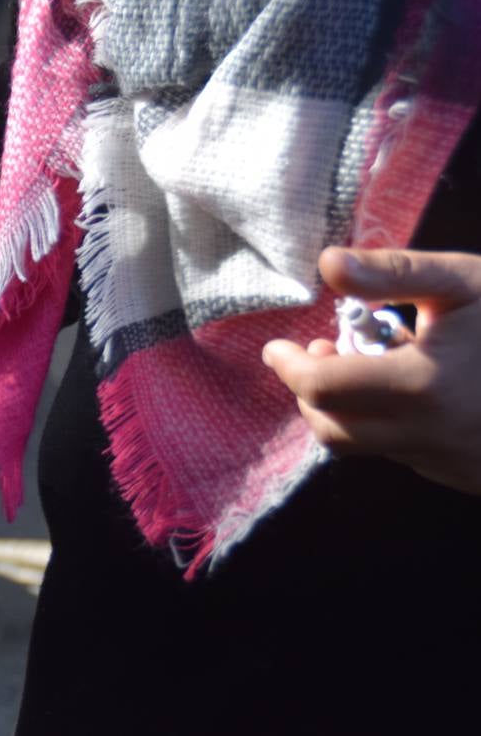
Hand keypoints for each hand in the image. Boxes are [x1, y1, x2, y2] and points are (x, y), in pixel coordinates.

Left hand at [262, 247, 480, 493]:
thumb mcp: (463, 282)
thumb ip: (391, 273)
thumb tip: (325, 264)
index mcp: (423, 387)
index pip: (321, 388)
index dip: (289, 366)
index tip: (279, 347)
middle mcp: (431, 436)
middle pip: (332, 431)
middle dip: (310, 395)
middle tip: (319, 354)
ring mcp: (452, 464)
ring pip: (368, 449)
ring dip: (348, 412)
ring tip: (367, 365)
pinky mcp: (469, 477)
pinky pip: (408, 457)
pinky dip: (390, 427)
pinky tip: (416, 392)